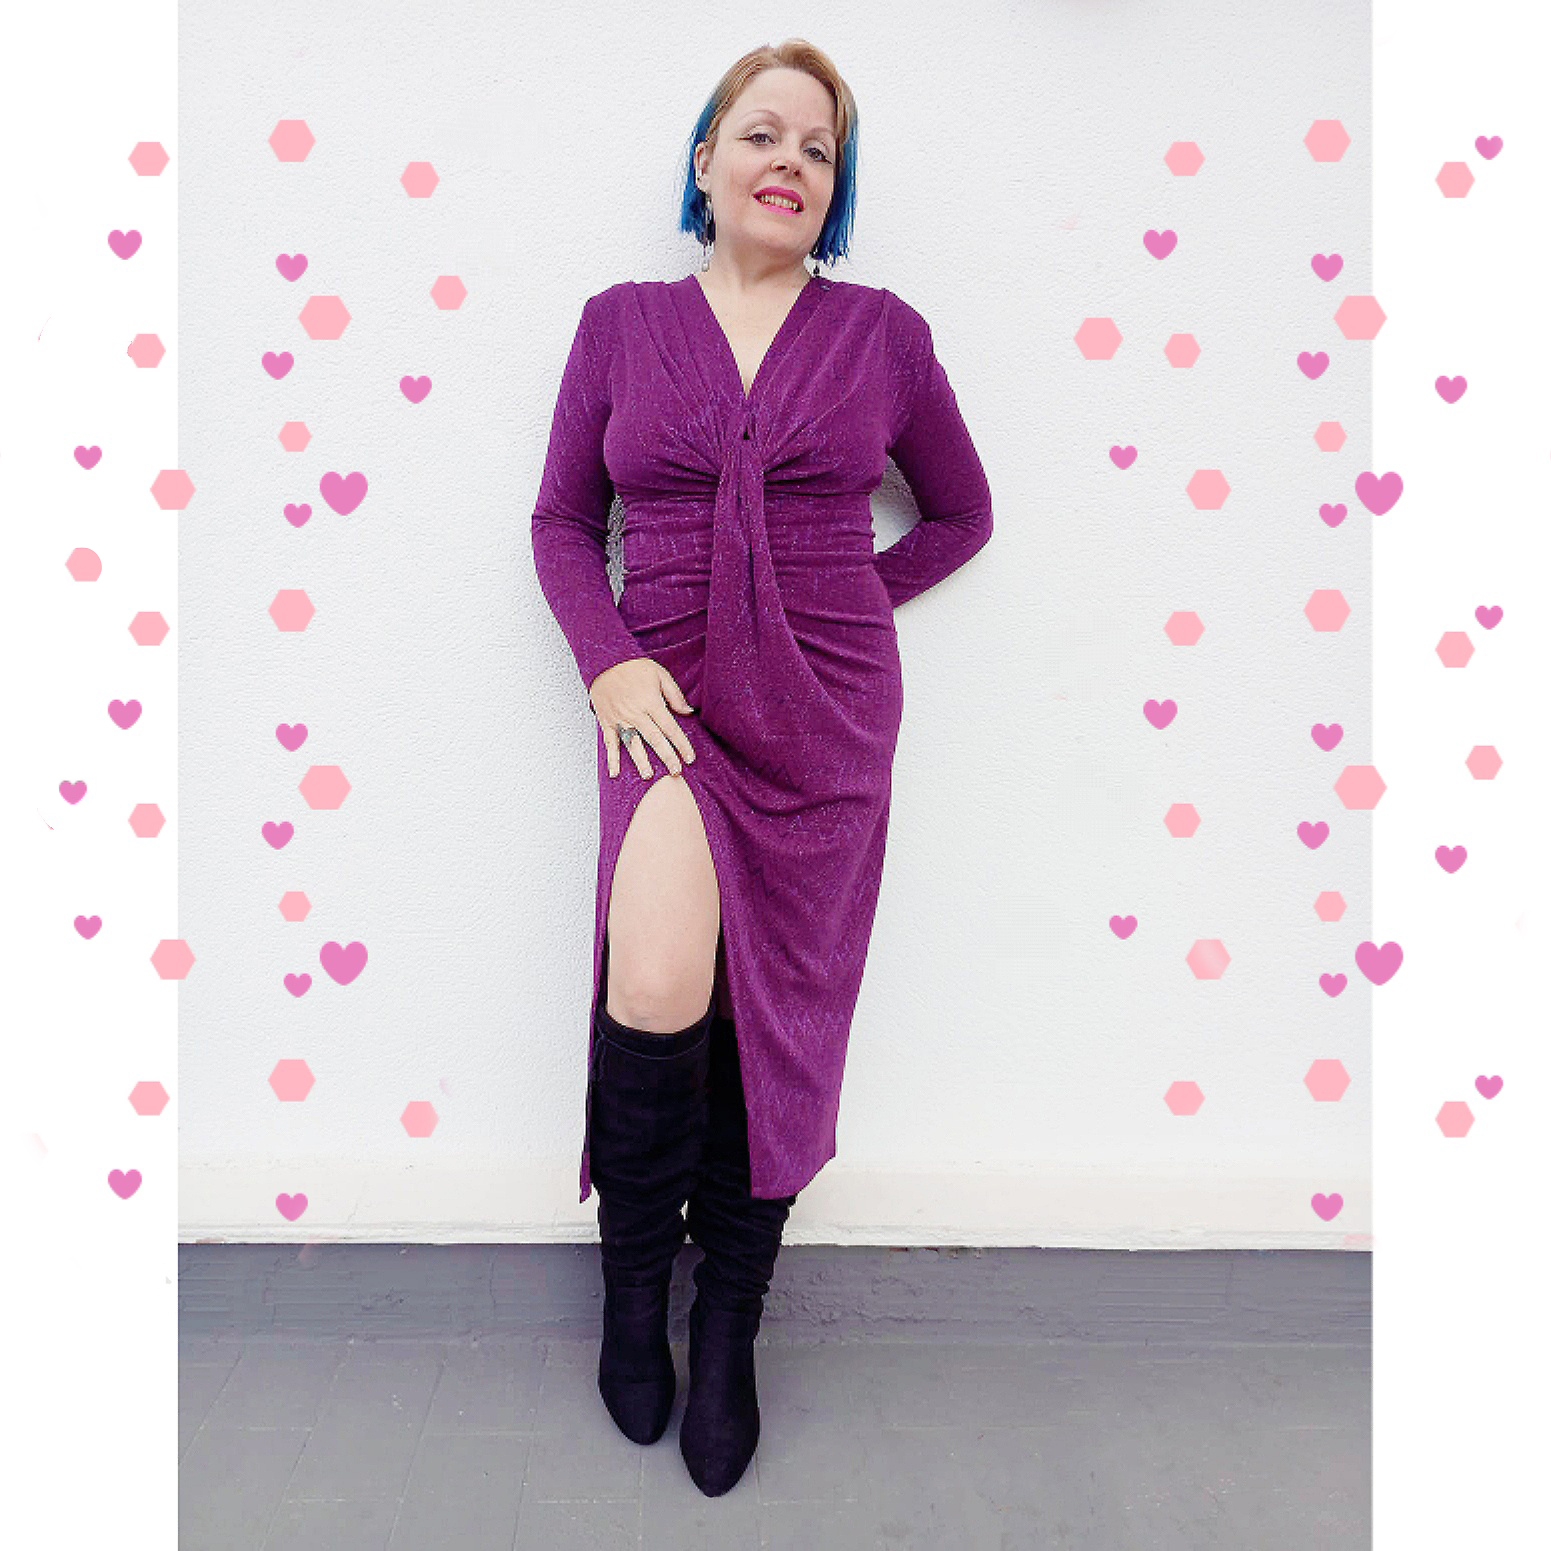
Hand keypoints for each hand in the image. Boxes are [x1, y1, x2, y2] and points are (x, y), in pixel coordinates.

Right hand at [588, 658, 697, 779]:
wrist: (604, 661)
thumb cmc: (633, 666)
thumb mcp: (659, 673)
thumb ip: (674, 694)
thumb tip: (688, 711)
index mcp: (651, 702)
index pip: (670, 728)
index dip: (681, 744)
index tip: (690, 758)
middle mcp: (636, 713)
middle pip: (655, 739)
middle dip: (667, 757)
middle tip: (676, 772)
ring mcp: (620, 719)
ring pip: (633, 744)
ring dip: (641, 762)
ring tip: (649, 776)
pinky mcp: (607, 722)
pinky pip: (609, 743)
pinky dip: (612, 759)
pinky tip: (615, 773)